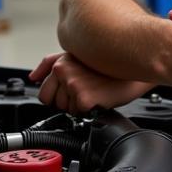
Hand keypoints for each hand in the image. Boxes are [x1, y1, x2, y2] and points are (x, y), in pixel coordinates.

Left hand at [29, 53, 152, 113]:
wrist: (139, 68)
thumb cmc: (112, 64)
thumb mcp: (81, 56)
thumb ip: (52, 63)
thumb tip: (33, 77)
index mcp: (62, 60)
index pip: (44, 91)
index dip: (60, 95)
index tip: (76, 89)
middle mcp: (65, 70)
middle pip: (53, 103)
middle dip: (68, 101)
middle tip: (88, 89)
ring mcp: (73, 83)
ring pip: (66, 110)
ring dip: (81, 106)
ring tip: (97, 90)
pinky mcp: (83, 97)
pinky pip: (79, 114)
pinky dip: (91, 110)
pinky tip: (102, 96)